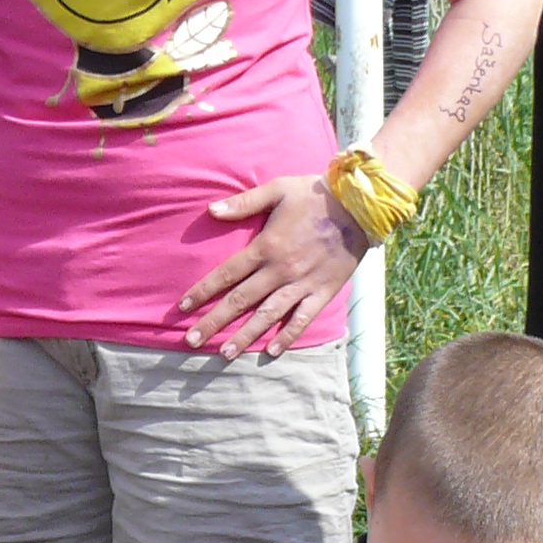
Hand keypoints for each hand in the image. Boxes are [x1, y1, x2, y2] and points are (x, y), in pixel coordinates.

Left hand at [175, 175, 369, 354]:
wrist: (359, 207)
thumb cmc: (314, 194)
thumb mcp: (277, 189)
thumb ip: (244, 202)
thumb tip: (211, 210)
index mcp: (266, 246)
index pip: (226, 274)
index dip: (203, 290)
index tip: (183, 306)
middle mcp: (280, 270)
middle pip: (240, 301)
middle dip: (214, 322)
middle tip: (192, 341)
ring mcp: (302, 284)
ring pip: (267, 315)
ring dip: (245, 336)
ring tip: (225, 354)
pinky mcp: (323, 292)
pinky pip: (302, 319)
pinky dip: (287, 336)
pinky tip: (271, 352)